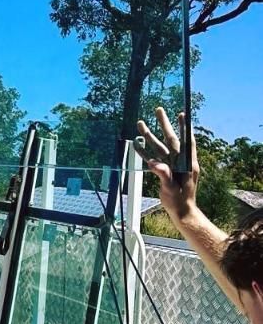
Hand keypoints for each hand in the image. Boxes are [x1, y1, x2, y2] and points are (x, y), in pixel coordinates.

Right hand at [134, 107, 199, 221]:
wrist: (181, 213)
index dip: (184, 127)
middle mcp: (179, 162)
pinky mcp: (164, 171)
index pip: (186, 141)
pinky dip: (145, 151)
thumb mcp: (171, 189)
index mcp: (187, 164)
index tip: (182, 113)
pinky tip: (136, 143)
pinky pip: (153, 158)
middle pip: (171, 139)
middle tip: (158, 109)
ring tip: (140, 123)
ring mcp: (171, 166)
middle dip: (164, 124)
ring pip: (158, 147)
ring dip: (149, 135)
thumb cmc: (179, 202)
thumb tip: (154, 163)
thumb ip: (164, 176)